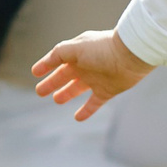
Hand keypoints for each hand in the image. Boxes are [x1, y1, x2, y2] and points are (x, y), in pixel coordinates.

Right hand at [31, 30, 154, 120]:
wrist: (131, 56)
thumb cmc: (103, 49)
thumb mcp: (76, 48)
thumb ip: (59, 54)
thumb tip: (46, 61)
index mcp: (77, 53)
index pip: (58, 59)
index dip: (46, 65)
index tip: (35, 73)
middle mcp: (86, 65)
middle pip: (64, 76)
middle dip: (52, 83)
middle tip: (39, 92)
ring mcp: (96, 79)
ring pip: (77, 89)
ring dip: (66, 94)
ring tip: (56, 100)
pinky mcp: (107, 91)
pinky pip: (94, 103)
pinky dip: (86, 111)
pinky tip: (77, 118)